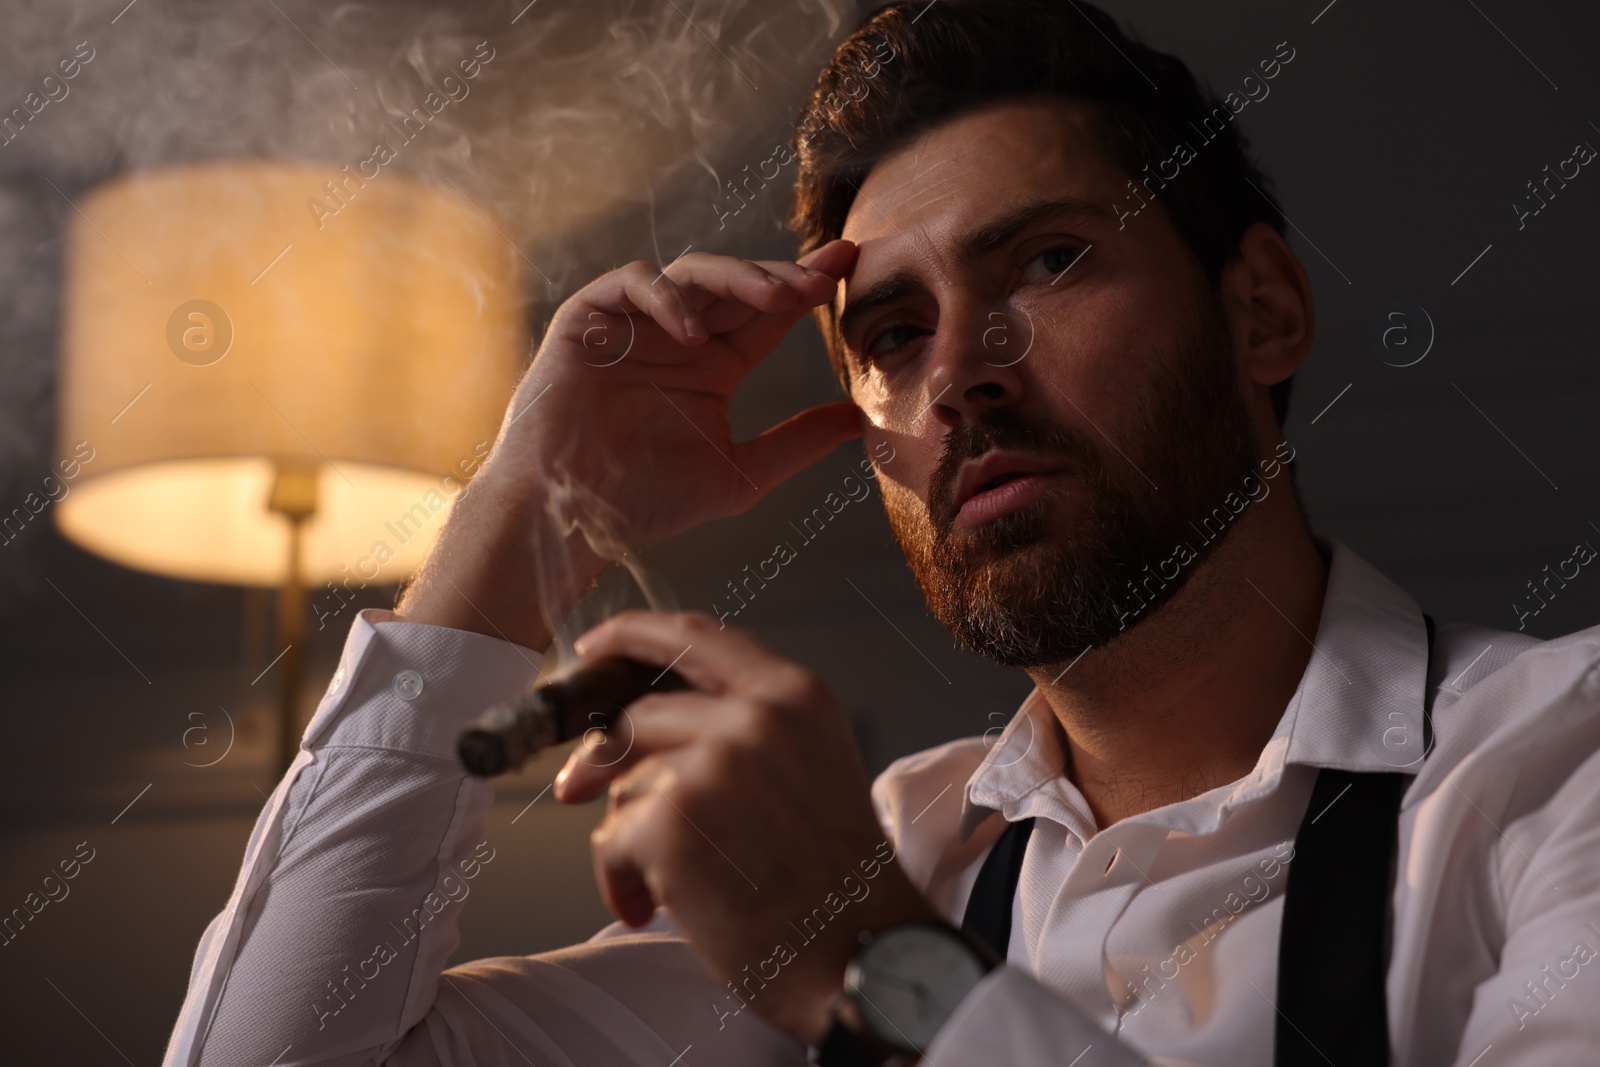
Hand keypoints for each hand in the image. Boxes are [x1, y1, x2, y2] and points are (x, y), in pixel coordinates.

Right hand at [396, 242, 862, 650]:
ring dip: (737, 276)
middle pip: (739, 285)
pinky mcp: (589, 320)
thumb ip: (798, 443)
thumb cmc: (647, 501)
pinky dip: (665, 298)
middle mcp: (680, 337)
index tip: (848, 266)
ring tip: (777, 296)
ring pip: (692, 273)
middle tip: (826, 273)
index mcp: (715, 367)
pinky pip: (631, 284)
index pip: (769, 315)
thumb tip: (861, 419)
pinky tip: (692, 332)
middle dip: (783, 273)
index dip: (806, 288)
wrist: (573, 517)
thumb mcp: (741, 473)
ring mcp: (636, 325)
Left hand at [553, 610, 941, 1044]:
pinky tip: (650, 906)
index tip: (594, 646)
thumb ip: (742, 732)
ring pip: (624, 782)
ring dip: (627, 836)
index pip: (696, 635)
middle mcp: (756, 716)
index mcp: (796, 695)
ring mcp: (714, 763)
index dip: (631, 635)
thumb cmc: (838, 885)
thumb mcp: (810, 769)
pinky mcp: (674, 820)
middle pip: (640, 716)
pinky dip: (619, 878)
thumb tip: (637, 733)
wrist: (864, 956)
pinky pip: (611, 838)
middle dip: (601, 760)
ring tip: (663, 885)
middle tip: (577, 791)